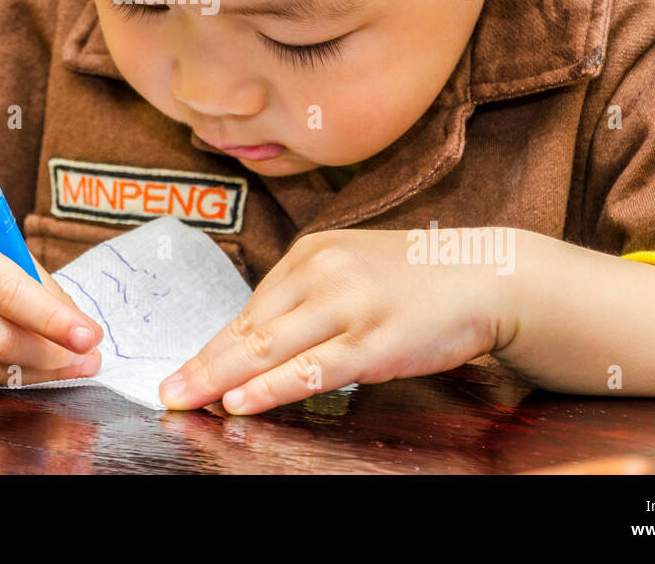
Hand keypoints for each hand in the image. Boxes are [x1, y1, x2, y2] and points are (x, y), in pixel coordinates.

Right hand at [0, 201, 104, 384]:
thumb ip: (28, 276)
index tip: (90, 335)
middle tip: (90, 357)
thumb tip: (74, 324)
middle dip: (53, 355)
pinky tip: (21, 364)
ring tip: (69, 364)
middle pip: (2, 341)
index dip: (54, 320)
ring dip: (35, 371)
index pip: (11, 294)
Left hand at [158, 227, 511, 413]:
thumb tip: (261, 338)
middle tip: (167, 389)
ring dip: (222, 378)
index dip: (215, 344)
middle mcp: (324, 272)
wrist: (486, 274)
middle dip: (203, 363)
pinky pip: (313, 369)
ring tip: (188, 399)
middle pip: (249, 327)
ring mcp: (349, 305)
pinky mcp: (376, 340)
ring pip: (270, 347)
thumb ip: (309, 295)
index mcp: (312, 253)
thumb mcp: (353, 267)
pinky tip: (242, 401)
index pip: (251, 307)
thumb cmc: (417, 279)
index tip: (185, 368)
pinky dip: (271, 387)